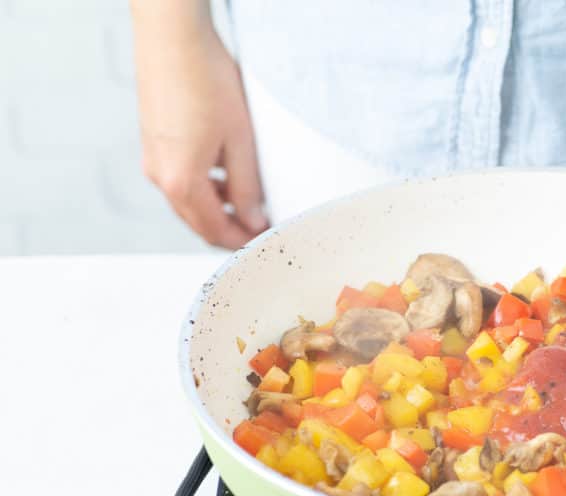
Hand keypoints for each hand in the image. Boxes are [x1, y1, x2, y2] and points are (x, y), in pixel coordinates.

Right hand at [132, 9, 265, 247]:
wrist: (173, 38)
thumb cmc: (203, 79)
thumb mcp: (240, 140)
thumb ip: (246, 187)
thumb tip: (252, 219)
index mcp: (181, 180)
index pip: (213, 230)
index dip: (241, 240)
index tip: (264, 240)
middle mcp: (160, 174)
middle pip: (197, 222)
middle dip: (229, 230)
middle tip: (259, 229)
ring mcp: (153, 159)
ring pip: (188, 202)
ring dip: (217, 210)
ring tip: (250, 205)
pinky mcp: (154, 144)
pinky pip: (180, 180)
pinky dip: (205, 189)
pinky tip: (228, 179)